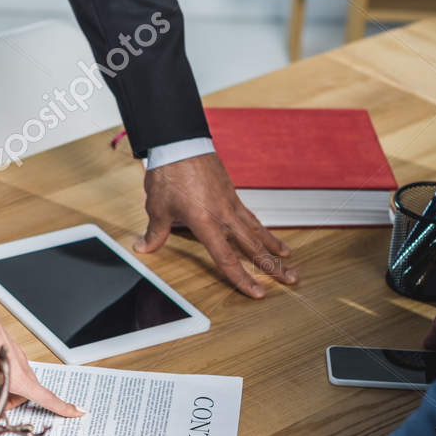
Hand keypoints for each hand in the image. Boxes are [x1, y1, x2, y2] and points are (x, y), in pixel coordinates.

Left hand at [0, 257, 82, 424]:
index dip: (64, 407)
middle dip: (8, 404)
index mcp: (22, 377)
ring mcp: (10, 357)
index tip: (78, 410)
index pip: (48, 398)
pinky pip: (0, 371)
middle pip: (24, 394)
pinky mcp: (0, 350)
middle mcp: (20, 366)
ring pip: (10, 382)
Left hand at [138, 153, 297, 299]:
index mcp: (205, 223)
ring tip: (289, 259)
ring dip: (273, 246)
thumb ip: (155, 232)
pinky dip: (261, 227)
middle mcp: (223, 215)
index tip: (257, 293)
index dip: (242, 279)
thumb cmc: (168, 174)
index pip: (226, 259)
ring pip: (256, 230)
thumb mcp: (157, 207)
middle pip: (252, 246)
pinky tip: (266, 234)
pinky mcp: (231, 192)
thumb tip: (143, 248)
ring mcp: (230, 203)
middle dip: (273, 266)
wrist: (180, 142)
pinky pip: (250, 215)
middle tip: (292, 279)